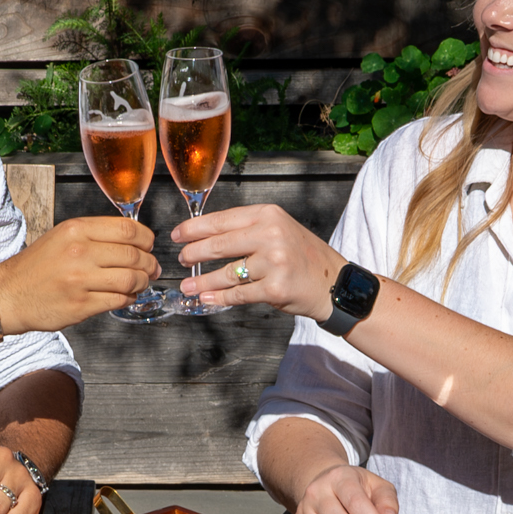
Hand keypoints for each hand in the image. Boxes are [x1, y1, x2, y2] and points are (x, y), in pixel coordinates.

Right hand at [0, 217, 159, 332]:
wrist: (8, 294)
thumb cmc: (37, 266)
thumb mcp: (62, 237)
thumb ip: (95, 235)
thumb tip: (134, 239)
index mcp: (76, 230)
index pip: (128, 229)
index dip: (146, 239)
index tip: (150, 246)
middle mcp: (79, 252)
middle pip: (133, 256)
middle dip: (149, 264)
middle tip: (152, 269)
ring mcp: (80, 280)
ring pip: (131, 280)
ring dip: (143, 283)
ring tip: (141, 283)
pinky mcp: (81, 305)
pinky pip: (119, 300)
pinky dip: (129, 298)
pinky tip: (126, 296)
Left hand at [169, 203, 345, 317]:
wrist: (334, 283)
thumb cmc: (303, 257)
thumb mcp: (279, 229)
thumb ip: (248, 229)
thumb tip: (205, 235)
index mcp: (268, 215)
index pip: (222, 220)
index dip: (194, 229)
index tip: (177, 235)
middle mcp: (271, 235)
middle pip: (219, 245)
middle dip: (194, 254)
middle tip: (182, 260)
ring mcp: (274, 262)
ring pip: (226, 273)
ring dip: (202, 281)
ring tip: (188, 285)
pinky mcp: (275, 289)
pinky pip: (238, 294)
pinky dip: (219, 297)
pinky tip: (206, 298)